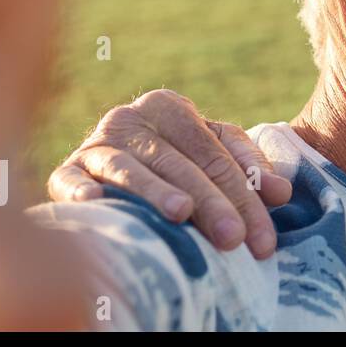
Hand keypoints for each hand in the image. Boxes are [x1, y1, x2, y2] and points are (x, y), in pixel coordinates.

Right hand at [48, 89, 291, 258]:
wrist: (103, 164)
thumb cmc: (172, 161)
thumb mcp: (212, 154)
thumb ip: (247, 167)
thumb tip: (281, 192)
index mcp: (169, 107)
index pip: (215, 154)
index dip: (244, 195)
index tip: (263, 238)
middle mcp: (130, 119)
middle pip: (180, 164)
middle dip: (212, 204)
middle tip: (234, 239)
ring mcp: (95, 145)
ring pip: (130, 168)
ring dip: (155, 190)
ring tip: (181, 213)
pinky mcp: (64, 171)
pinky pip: (69, 179)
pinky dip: (81, 189)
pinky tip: (93, 201)